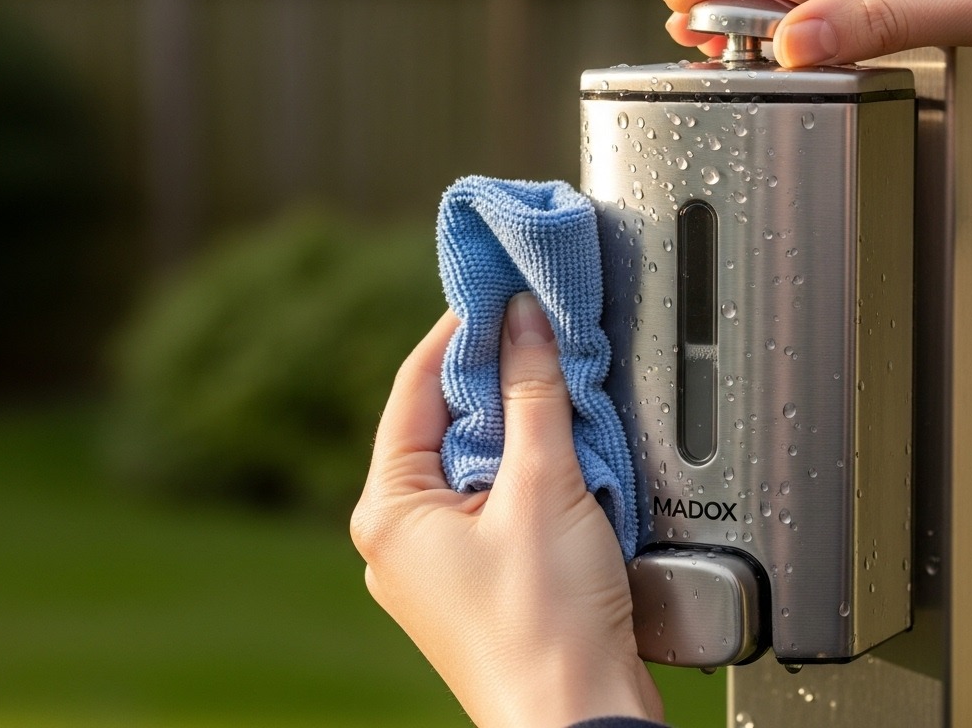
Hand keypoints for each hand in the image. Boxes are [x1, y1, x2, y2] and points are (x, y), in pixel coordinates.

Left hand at [351, 295, 661, 727]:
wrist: (582, 722)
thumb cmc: (545, 630)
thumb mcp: (543, 488)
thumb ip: (533, 395)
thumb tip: (524, 322)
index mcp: (390, 512)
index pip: (416, 388)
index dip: (462, 331)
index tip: (500, 287)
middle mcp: (404, 538)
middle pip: (448, 423)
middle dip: (500, 375)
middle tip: (544, 326)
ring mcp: (443, 564)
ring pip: (481, 460)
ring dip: (524, 421)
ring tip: (565, 380)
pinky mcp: (487, 581)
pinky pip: (503, 500)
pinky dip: (536, 467)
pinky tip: (573, 447)